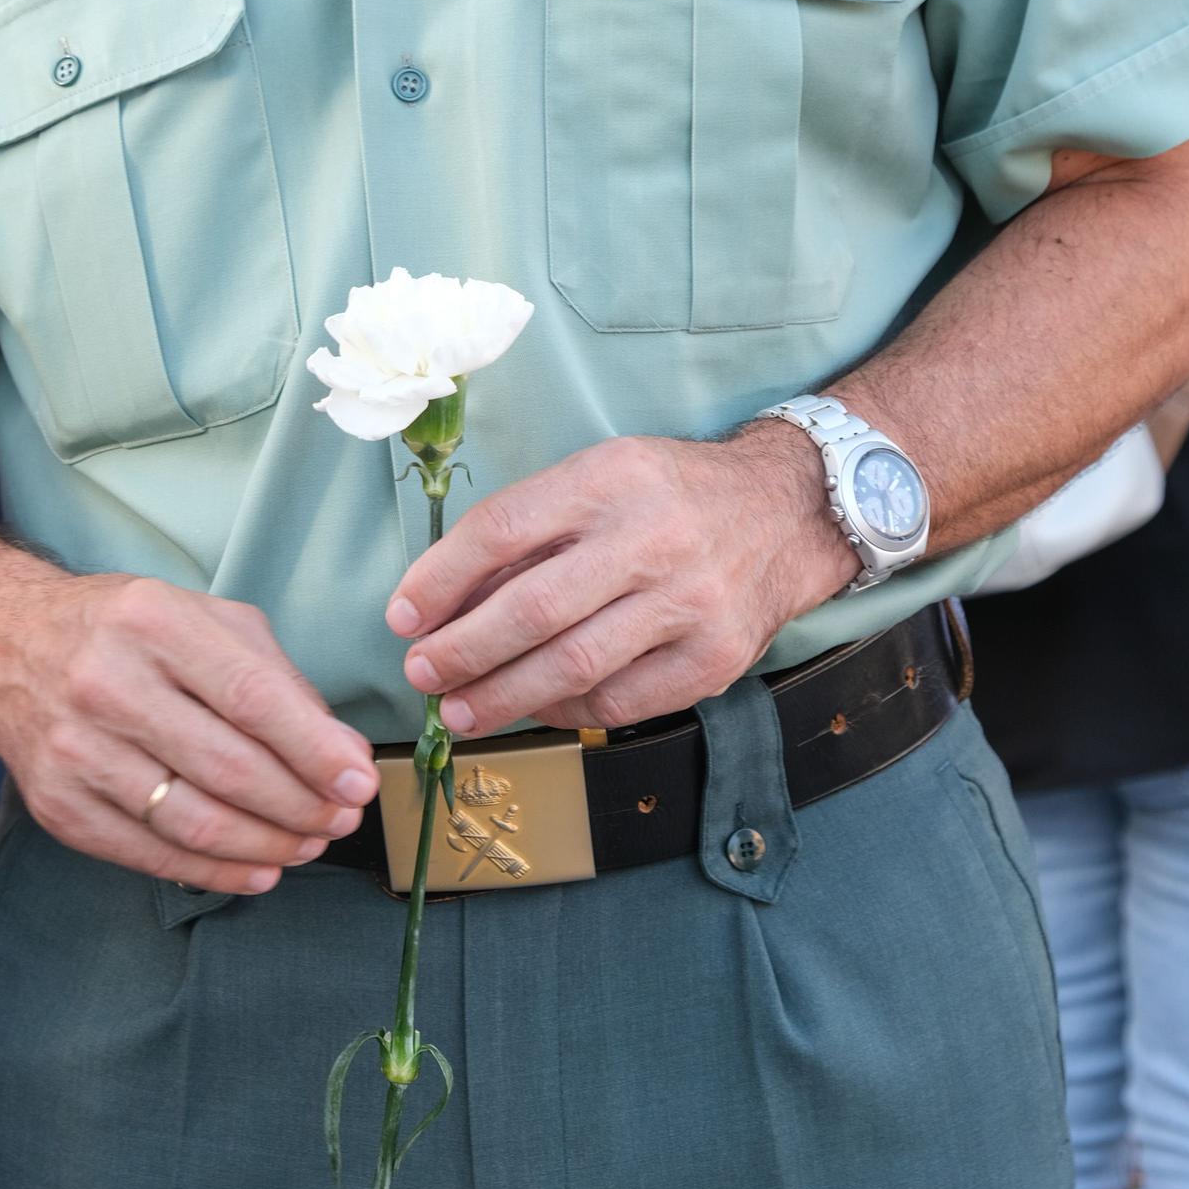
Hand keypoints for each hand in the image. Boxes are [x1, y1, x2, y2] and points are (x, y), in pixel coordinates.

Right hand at [0, 571, 378, 895]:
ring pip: (193, 820)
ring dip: (267, 845)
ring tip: (310, 844)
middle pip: (228, 767)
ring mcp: (76, 750)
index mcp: (155, 623)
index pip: (251, 697)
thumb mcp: (205, 619)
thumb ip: (276, 677)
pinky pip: (151, 853)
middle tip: (344, 819)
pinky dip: (216, 871)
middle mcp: (108, 684)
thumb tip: (340, 750)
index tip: (359, 782)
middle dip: (302, 805)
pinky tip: (259, 869)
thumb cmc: (129, 632)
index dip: (314, 749)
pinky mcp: (58, 806)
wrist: (7, 647)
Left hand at [384, 427, 855, 734]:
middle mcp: (651, 538)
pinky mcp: (713, 658)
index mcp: (610, 479)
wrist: (786, 512)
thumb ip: (530, 529)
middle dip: (462, 651)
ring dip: (501, 696)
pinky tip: (535, 709)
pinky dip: (566, 712)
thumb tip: (443, 599)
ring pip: (573, 666)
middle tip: (419, 675)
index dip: (441, 579)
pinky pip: (620, 701)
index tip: (402, 616)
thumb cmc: (670, 496)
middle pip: (534, 609)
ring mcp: (689, 602)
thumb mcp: (600, 476)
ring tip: (459, 710)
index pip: (504, 529)